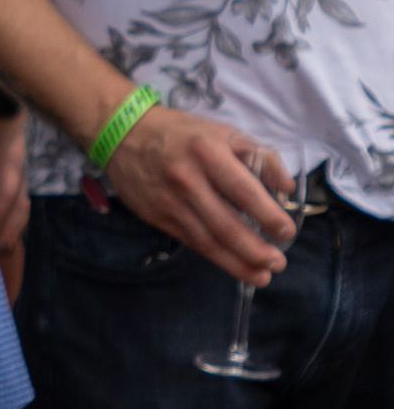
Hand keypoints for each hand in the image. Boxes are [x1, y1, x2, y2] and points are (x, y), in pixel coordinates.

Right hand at [101, 106, 294, 279]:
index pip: (243, 191)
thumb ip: (258, 156)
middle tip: (277, 263)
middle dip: (255, 250)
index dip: (268, 215)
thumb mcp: (223, 133)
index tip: (286, 232)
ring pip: (207, 241)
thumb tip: (286, 188)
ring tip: (261, 276)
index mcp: (208, 152)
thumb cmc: (182, 133)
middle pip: (225, 225)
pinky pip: (191, 241)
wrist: (122, 134)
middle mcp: (187, 179)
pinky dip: (215, 257)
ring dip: (237, 263)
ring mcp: (169, 201)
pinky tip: (234, 265)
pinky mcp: (157, 217)